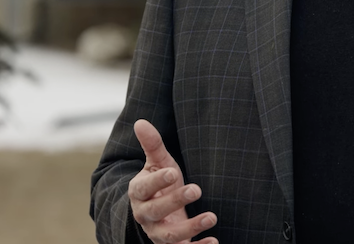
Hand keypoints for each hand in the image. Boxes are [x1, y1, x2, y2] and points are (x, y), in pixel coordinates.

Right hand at [128, 119, 217, 243]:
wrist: (155, 210)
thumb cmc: (160, 182)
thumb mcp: (157, 162)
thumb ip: (152, 144)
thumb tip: (140, 121)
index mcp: (139, 192)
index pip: (144, 187)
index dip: (156, 181)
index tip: (172, 172)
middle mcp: (145, 215)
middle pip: (155, 211)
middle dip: (175, 201)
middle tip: (196, 188)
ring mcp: (158, 232)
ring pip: (169, 236)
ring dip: (190, 228)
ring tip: (212, 217)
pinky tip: (213, 242)